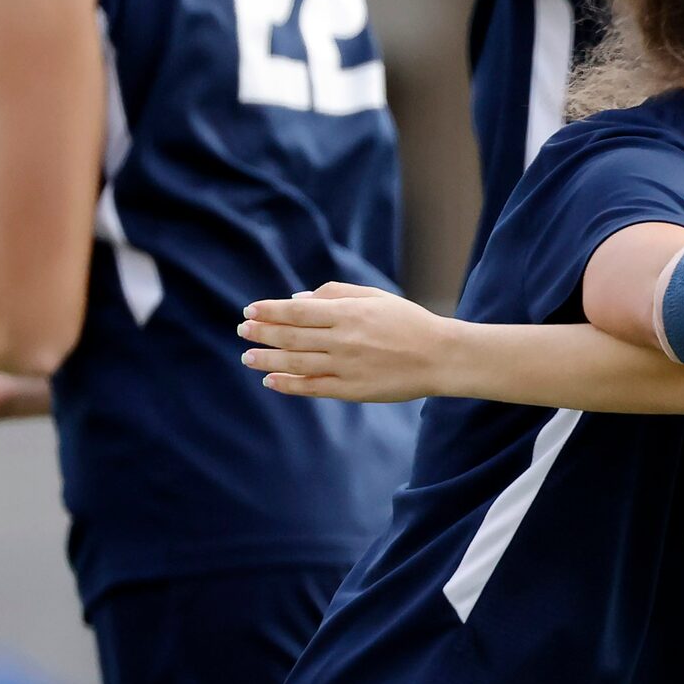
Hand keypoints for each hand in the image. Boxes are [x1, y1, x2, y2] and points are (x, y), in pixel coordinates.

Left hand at [240, 282, 460, 400]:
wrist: (441, 356)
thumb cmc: (409, 322)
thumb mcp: (375, 297)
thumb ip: (336, 294)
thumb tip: (297, 300)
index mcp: (349, 313)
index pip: (297, 311)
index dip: (270, 311)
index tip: (250, 311)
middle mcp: (343, 340)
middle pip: (291, 336)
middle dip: (262, 333)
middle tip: (243, 331)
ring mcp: (346, 367)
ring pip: (297, 362)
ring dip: (267, 359)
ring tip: (247, 357)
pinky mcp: (353, 390)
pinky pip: (313, 387)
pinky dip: (289, 384)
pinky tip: (271, 380)